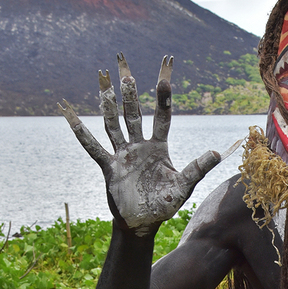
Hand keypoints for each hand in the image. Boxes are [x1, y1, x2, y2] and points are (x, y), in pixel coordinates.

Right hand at [59, 54, 236, 233]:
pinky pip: (93, 147)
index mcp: (159, 147)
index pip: (162, 116)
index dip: (163, 96)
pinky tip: (70, 115)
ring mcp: (122, 154)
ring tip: (103, 78)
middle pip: (133, 111)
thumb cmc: (164, 204)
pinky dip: (81, 132)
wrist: (142, 224)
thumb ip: (198, 168)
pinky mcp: (109, 167)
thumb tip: (217, 151)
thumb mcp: (183, 186)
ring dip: (108, 102)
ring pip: (113, 123)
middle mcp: (139, 146)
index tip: (165, 75)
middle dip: (129, 89)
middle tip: (125, 64)